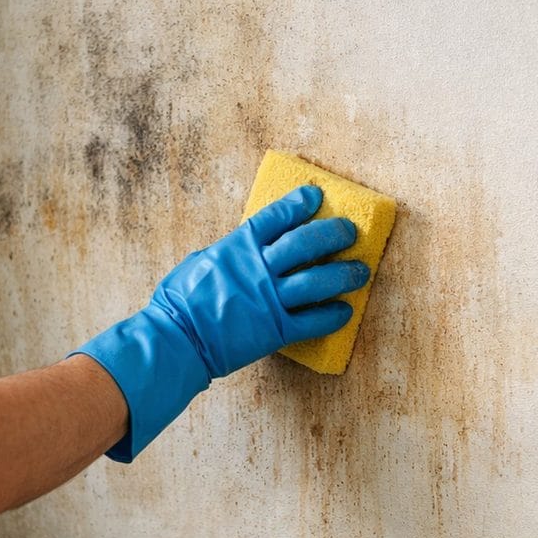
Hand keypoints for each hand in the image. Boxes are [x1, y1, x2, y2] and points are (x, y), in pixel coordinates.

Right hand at [75, 185, 368, 460]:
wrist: (176, 341)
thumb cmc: (178, 304)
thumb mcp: (200, 263)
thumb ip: (229, 255)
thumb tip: (245, 250)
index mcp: (237, 248)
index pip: (275, 218)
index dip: (298, 204)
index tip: (316, 197)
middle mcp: (257, 270)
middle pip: (305, 244)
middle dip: (332, 234)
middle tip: (350, 231)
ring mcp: (268, 300)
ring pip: (317, 281)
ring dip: (343, 275)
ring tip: (361, 271)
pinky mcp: (275, 331)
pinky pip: (312, 321)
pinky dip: (332, 316)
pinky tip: (346, 311)